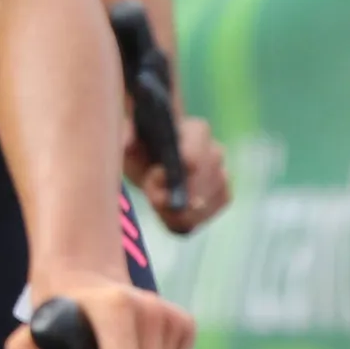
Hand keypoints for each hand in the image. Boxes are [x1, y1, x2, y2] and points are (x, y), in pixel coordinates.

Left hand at [129, 110, 232, 235]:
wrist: (153, 165)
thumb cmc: (140, 152)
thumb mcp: (129, 143)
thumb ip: (125, 137)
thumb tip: (127, 143)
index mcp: (197, 130)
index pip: (191, 161)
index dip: (169, 176)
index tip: (153, 175)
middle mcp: (215, 150)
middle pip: (196, 186)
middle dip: (171, 197)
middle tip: (152, 195)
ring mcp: (222, 173)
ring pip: (201, 204)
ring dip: (177, 209)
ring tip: (160, 201)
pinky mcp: (224, 195)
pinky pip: (208, 214)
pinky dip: (189, 218)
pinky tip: (174, 210)